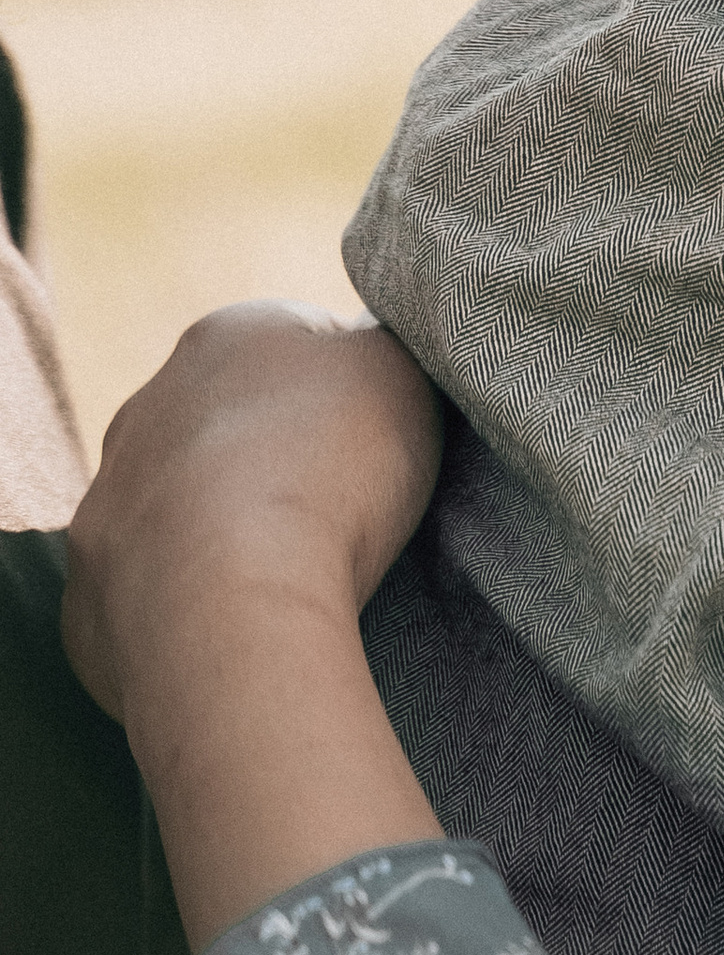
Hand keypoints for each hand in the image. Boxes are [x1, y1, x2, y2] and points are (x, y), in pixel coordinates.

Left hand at [63, 303, 440, 727]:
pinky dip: (189, 597)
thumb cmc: (329, 471)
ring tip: (287, 573)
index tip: (383, 440)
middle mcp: (149, 403)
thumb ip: (384, 345)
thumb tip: (365, 347)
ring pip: (179, 500)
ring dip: (221, 525)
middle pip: (231, 421)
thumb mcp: (399, 373)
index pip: (303, 340)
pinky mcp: (92, 584)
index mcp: (227, 335)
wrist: (232, 601)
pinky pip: (151, 583)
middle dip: (277, 456)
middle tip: (340, 510)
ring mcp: (109, 495)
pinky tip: (237, 618)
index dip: (353, 390)